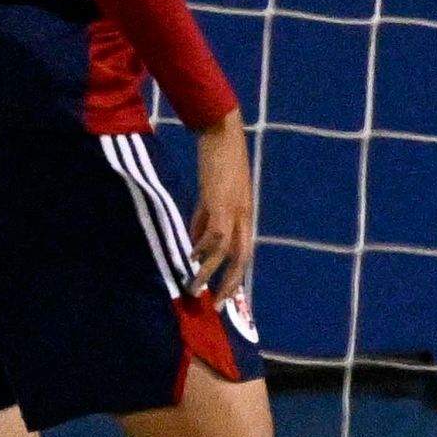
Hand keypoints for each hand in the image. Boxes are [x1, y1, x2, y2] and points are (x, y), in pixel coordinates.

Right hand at [186, 115, 257, 301]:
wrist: (224, 132)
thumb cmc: (220, 162)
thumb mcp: (214, 195)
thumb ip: (206, 219)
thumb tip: (196, 245)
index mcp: (245, 215)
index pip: (244, 253)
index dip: (234, 276)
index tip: (224, 296)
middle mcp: (244, 215)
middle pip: (242, 258)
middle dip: (229, 284)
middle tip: (217, 305)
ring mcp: (234, 208)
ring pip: (225, 250)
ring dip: (209, 272)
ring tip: (194, 287)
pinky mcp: (220, 200)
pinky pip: (214, 231)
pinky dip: (202, 246)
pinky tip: (191, 257)